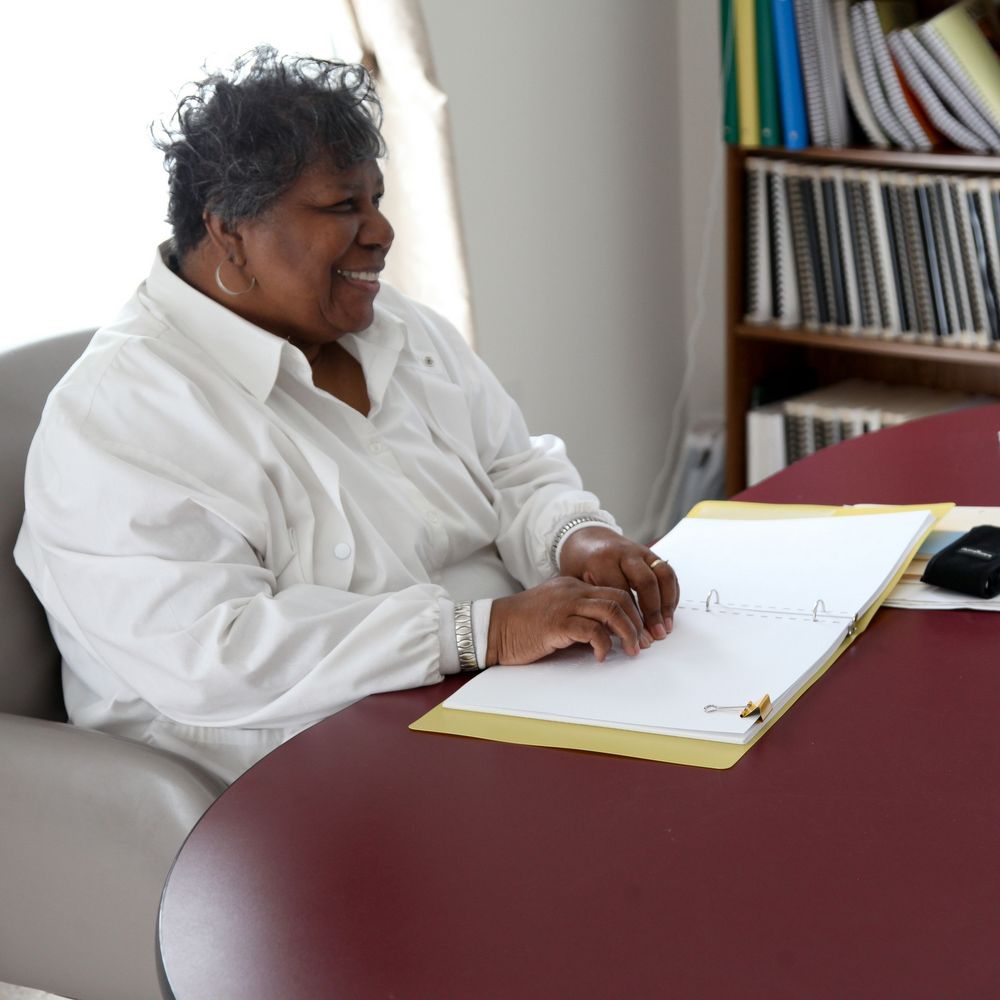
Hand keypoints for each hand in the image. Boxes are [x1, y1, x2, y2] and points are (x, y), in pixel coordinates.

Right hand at [486, 577, 650, 665]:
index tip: (642, 631)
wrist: (492, 628)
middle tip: (644, 643)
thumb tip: (608, 636)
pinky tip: (602, 657)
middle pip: (619, 598)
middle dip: (638, 622)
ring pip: (611, 611)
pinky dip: (603, 645)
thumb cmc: (522, 626)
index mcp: (573, 586)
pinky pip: (591, 630)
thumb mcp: (555, 614)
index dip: (634, 611)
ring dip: (628, 633)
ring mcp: (565, 605)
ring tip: (632, 650)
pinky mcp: (556, 624)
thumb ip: (579, 618)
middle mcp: (572, 591)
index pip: (614, 590)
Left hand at [558, 526, 679, 638]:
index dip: (630, 619)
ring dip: (667, 604)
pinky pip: (667, 572)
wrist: (585, 538)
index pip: (621, 594)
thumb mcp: (576, 582)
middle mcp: (624, 553)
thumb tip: (613, 634)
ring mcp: (640, 551)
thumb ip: (594, 604)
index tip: (634, 639)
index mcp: (602, 561)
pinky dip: (671, 593)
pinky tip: (668, 612)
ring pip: (662, 575)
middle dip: (653, 612)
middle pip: (646, 582)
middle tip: (656, 636)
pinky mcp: (650, 553)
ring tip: (666, 627)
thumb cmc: (579, 564)